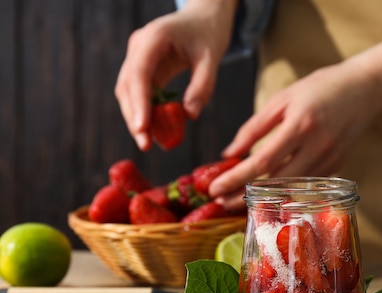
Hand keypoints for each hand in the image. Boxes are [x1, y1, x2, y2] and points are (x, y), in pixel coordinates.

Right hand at [115, 0, 237, 150]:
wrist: (203, 17)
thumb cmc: (208, 34)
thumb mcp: (211, 57)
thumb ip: (202, 85)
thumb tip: (190, 115)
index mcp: (153, 38)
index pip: (139, 73)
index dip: (138, 102)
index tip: (141, 127)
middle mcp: (139, 47)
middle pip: (127, 86)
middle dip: (134, 116)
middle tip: (145, 144)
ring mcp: (138, 57)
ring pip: (128, 91)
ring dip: (137, 117)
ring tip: (150, 142)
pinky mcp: (143, 67)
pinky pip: (140, 92)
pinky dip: (146, 111)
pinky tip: (155, 130)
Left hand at [210, 61, 381, 209]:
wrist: (365, 89)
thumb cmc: (321, 88)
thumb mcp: (283, 99)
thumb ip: (255, 127)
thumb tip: (230, 153)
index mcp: (301, 125)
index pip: (263, 161)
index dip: (237, 177)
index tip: (215, 188)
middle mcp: (317, 146)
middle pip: (276, 181)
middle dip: (245, 194)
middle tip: (221, 201)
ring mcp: (330, 159)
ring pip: (292, 187)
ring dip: (264, 196)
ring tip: (239, 200)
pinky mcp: (337, 166)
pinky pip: (306, 183)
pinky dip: (286, 189)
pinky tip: (269, 191)